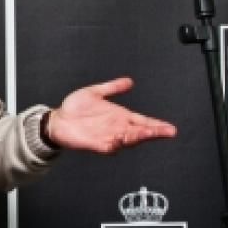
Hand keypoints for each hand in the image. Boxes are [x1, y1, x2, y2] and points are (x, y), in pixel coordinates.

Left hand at [45, 77, 175, 153]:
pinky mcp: (97, 144)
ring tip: (149, 133)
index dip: (156, 124)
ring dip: (139, 137)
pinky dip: (117, 144)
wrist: (58, 120)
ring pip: (128, 139)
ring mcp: (108, 137)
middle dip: (153, 132)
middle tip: (167, 131)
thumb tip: (129, 81)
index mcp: (120, 116)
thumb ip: (113, 87)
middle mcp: (117, 128)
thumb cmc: (75, 108)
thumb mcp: (95, 92)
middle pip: (140, 132)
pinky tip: (123, 139)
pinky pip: (110, 146)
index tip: (170, 128)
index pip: (143, 121)